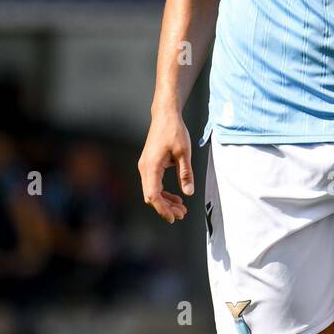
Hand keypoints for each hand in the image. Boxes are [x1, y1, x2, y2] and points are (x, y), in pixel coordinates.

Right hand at [138, 107, 194, 222]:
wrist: (165, 116)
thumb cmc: (174, 131)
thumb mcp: (184, 153)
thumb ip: (186, 173)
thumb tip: (188, 192)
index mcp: (151, 167)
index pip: (153, 195)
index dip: (162, 209)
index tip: (173, 218)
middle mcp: (145, 168)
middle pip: (151, 196)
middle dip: (166, 208)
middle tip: (182, 214)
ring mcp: (146, 167)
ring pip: (152, 191)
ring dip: (165, 201)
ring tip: (181, 208)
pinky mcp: (149, 165)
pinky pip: (154, 184)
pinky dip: (164, 192)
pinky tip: (175, 196)